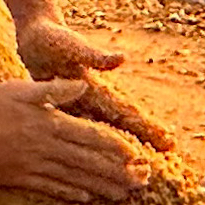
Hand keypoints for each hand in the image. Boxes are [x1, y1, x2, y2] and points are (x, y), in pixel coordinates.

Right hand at [0, 76, 156, 204]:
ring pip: (75, 178)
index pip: (90, 137)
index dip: (116, 147)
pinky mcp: (20, 179)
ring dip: (101, 186)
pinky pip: (51, 188)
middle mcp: (46, 149)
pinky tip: (86, 198)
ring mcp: (33, 167)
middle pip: (88, 162)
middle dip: (118, 172)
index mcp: (48, 124)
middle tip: (143, 183)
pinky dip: (70, 193)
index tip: (137, 155)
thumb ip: (52, 90)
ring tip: (123, 194)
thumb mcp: (16, 89)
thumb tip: (83, 85)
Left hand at [14, 15, 168, 150]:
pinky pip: (76, 133)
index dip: (147, 128)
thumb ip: (97, 57)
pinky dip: (86, 147)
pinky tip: (92, 164)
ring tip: (133, 170)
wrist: (36, 35)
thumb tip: (122, 58)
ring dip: (115, 151)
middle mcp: (91, 100)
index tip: (169, 142)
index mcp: (97, 89)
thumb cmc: (56, 39)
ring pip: (100, 133)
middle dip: (141, 143)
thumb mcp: (75, 47)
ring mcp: (77, 106)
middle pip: (120, 126)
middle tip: (161, 160)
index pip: (128, 113)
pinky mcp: (60, 109)